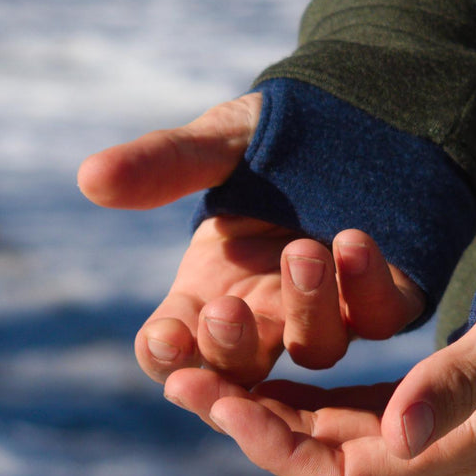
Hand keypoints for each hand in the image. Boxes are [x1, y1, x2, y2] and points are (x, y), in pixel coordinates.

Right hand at [77, 94, 424, 387]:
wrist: (362, 111)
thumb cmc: (277, 135)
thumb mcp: (219, 143)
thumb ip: (164, 163)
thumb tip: (89, 177)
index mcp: (212, 288)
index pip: (175, 346)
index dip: (166, 351)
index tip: (166, 335)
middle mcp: (267, 312)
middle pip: (242, 364)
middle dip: (231, 345)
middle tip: (225, 310)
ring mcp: (329, 311)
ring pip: (315, 347)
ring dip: (305, 310)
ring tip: (301, 251)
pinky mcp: (386, 295)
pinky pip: (381, 314)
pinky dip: (366, 287)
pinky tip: (351, 242)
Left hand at [160, 278, 475, 475]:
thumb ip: (459, 382)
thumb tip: (399, 432)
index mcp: (449, 451)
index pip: (342, 475)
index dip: (277, 446)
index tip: (221, 403)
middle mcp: (424, 452)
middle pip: (315, 459)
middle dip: (247, 424)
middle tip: (179, 381)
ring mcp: (416, 432)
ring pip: (318, 434)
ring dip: (259, 407)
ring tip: (194, 373)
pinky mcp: (411, 403)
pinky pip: (335, 409)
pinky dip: (291, 390)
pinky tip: (252, 361)